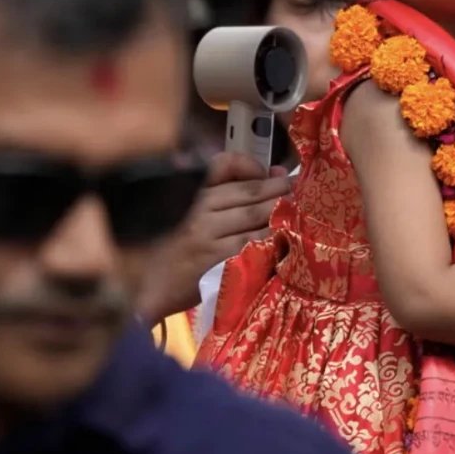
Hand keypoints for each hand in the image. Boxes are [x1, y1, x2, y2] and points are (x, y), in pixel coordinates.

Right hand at [136, 152, 291, 323]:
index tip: (276, 174)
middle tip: (302, 194)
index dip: (255, 166)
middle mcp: (200, 209)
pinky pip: (254, 244)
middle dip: (281, 190)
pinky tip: (286, 241)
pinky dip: (274, 240)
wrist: (151, 289)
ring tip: (300, 215)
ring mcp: (207, 235)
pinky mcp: (216, 261)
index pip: (226, 164)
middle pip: (251, 191)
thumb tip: (277, 171)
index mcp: (194, 193)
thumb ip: (233, 189)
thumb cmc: (180, 249)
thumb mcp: (198, 213)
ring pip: (256, 216)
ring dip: (282, 214)